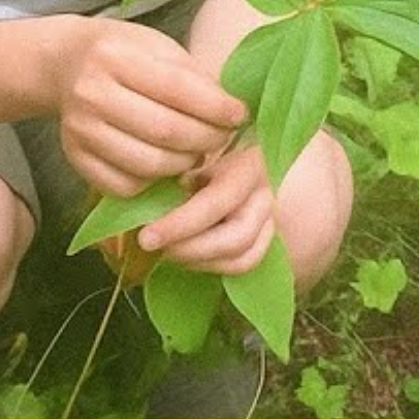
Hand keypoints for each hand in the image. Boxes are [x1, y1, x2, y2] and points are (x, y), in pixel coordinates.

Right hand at [53, 16, 246, 197]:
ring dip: (184, 164)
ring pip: (147, 164)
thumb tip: (230, 112)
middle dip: (206, 139)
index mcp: (116, 57)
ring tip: (198, 151)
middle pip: (164, 131)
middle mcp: (92, 94)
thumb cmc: (126, 52)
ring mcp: (80, 130)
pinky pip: (124, 186)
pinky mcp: (74, 159)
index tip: (240, 114)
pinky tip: (167, 164)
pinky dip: (154, 182)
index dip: (215, 107)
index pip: (177, 88)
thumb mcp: (158, 47)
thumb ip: (192, 77)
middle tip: (223, 137)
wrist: (67, 63)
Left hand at [137, 144, 275, 275]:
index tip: (146, 237)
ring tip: (167, 249)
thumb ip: (179, 178)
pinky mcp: (267, 238)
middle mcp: (268, 194)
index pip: (217, 202)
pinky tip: (187, 254)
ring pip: (242, 258)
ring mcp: (272, 219)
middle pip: (237, 237)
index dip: (180, 224)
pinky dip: (211, 265)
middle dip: (190, 249)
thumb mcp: (193, 156)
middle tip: (153, 246)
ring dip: (199, 261)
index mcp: (250, 166)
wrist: (238, 152)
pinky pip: (243, 264)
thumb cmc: (206, 153)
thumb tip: (151, 208)